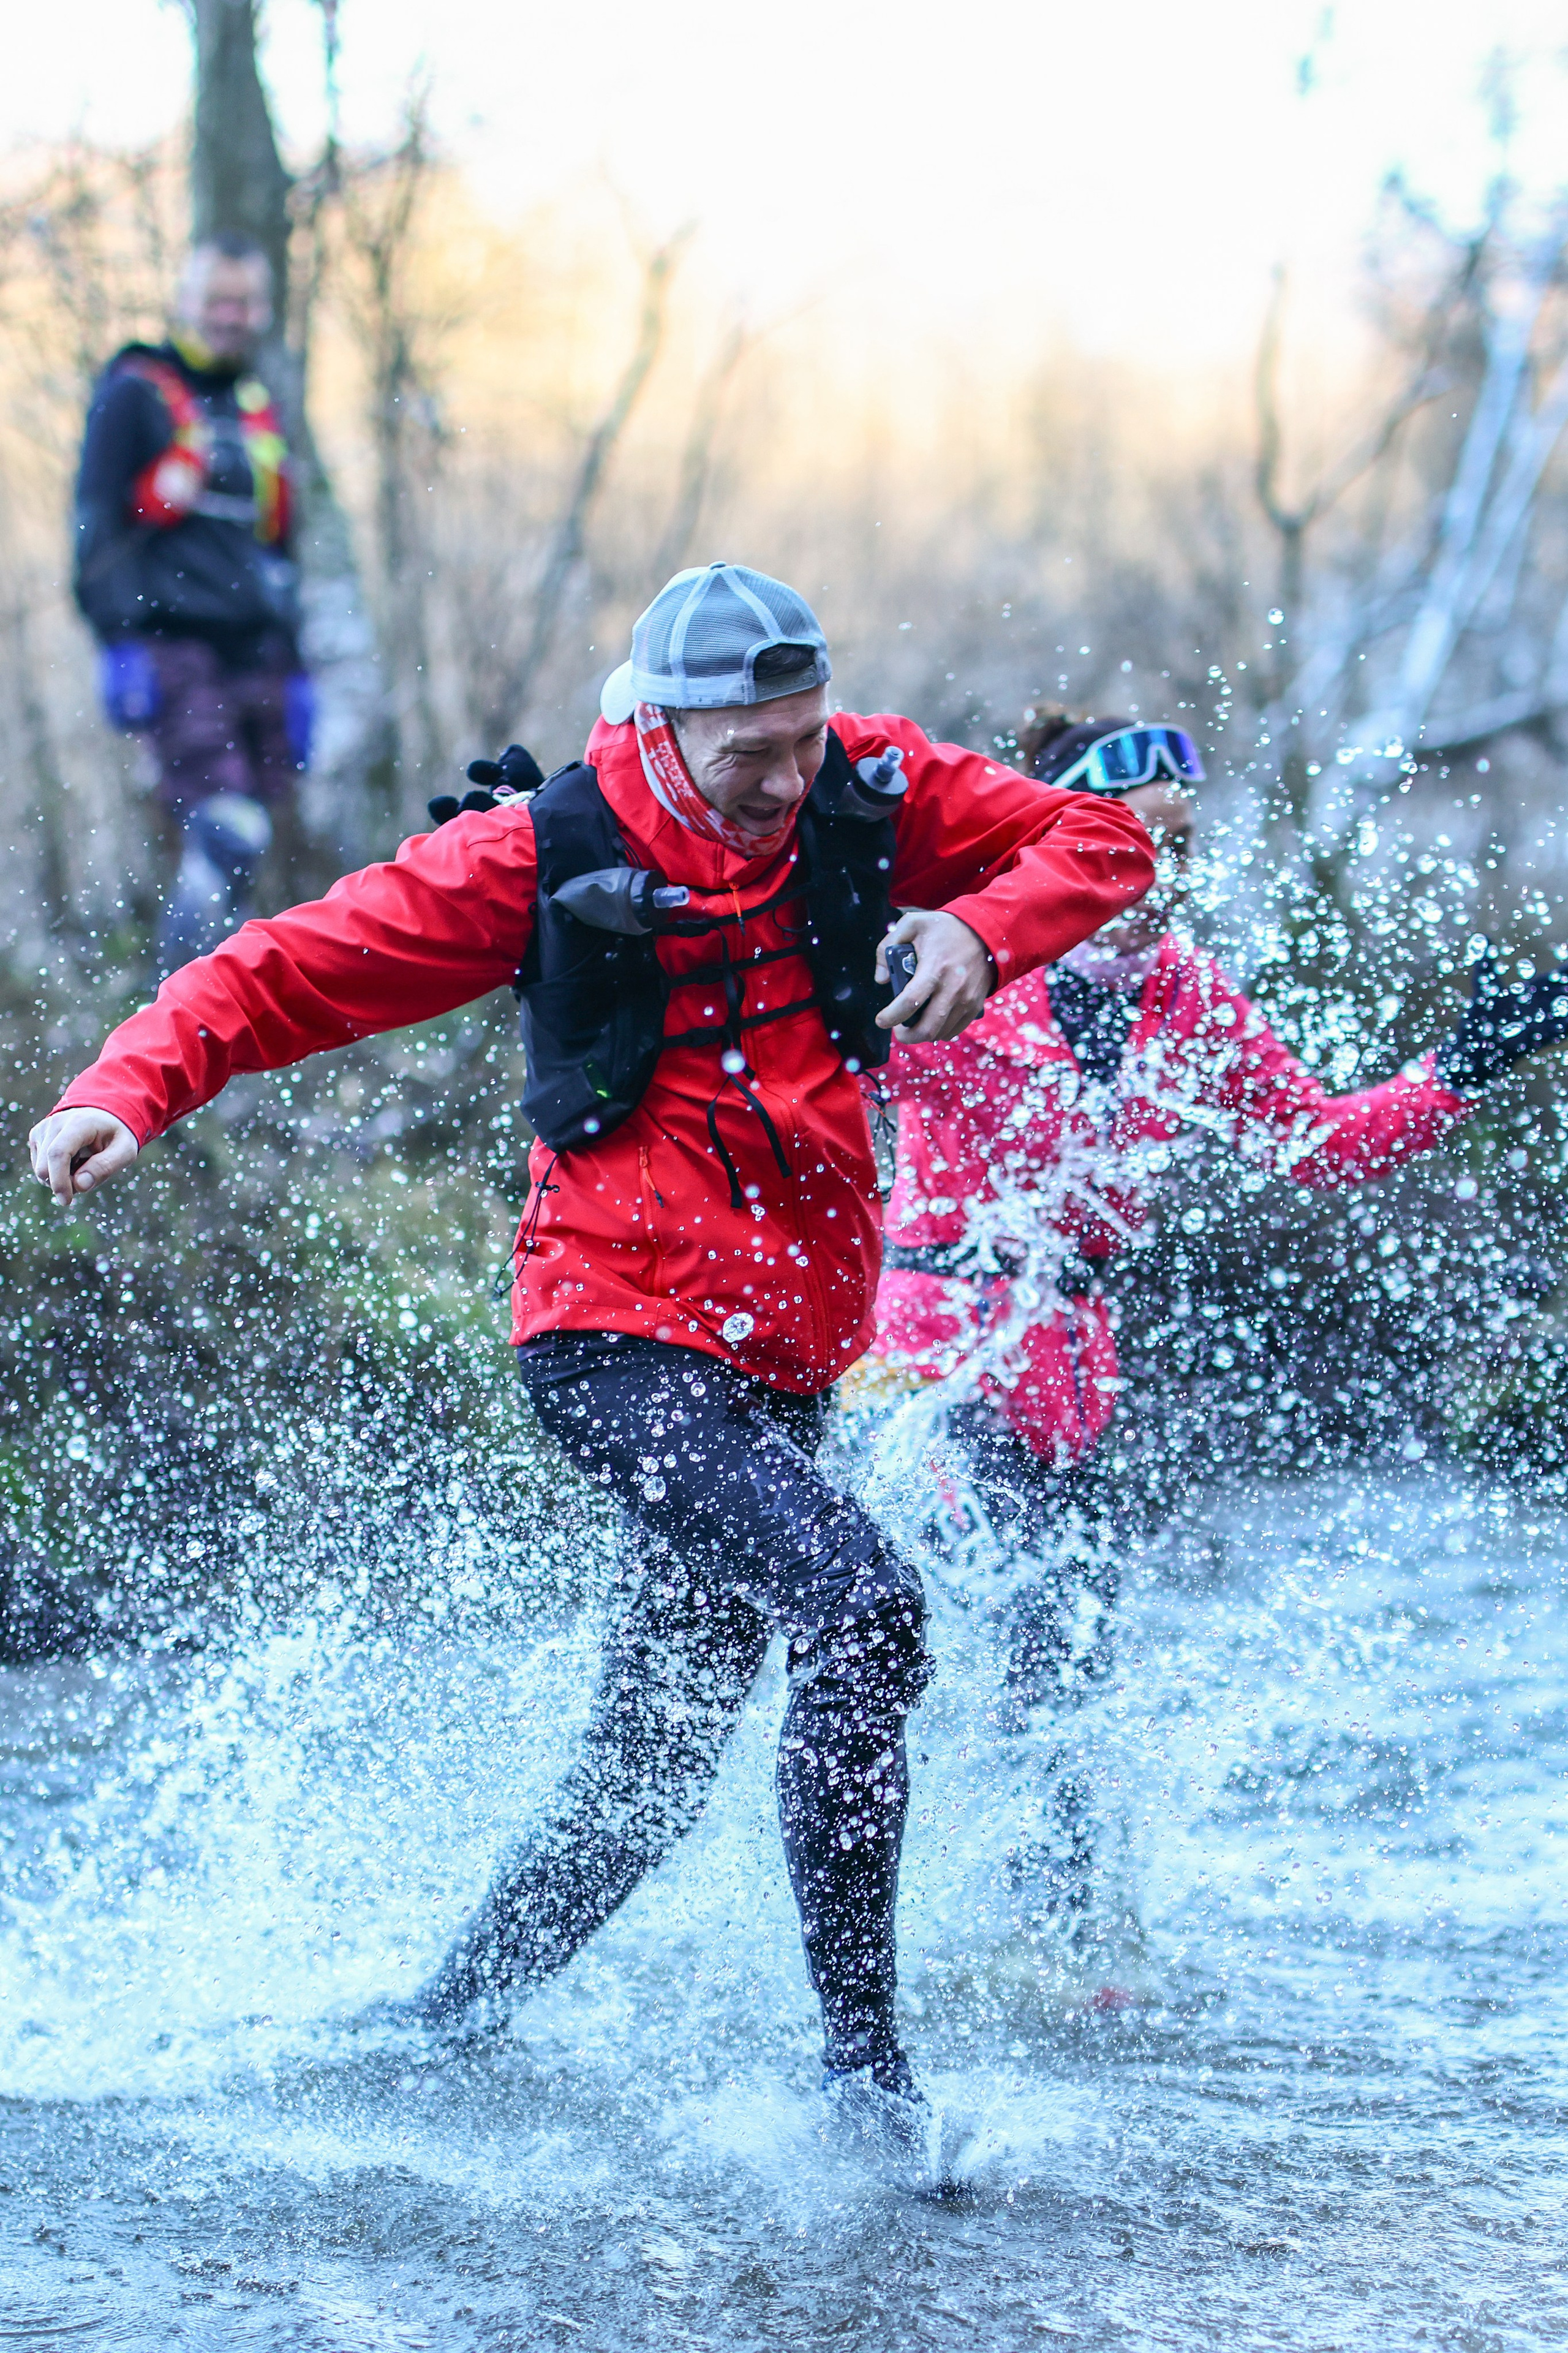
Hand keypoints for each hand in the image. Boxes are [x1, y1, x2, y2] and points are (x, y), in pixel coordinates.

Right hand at [28, 1107, 138, 1208]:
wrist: (104, 1117)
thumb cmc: (116, 1135)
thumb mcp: (125, 1151)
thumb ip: (105, 1167)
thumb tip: (80, 1185)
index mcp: (79, 1123)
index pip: (58, 1153)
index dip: (59, 1181)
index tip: (66, 1201)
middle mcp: (55, 1123)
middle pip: (45, 1167)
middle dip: (63, 1183)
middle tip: (88, 1176)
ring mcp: (43, 1129)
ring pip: (40, 1170)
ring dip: (60, 1178)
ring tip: (83, 1164)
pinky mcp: (37, 1136)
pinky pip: (39, 1166)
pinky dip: (55, 1171)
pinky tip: (72, 1160)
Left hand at [875, 910, 995, 1042]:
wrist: (986, 932)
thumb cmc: (946, 928)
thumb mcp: (913, 924)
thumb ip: (888, 945)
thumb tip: (881, 978)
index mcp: (934, 967)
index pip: (910, 1002)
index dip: (891, 1016)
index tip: (881, 1021)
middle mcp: (952, 988)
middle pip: (927, 1028)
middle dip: (907, 1036)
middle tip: (897, 1030)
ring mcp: (966, 999)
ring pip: (940, 1032)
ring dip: (922, 1034)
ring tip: (913, 1025)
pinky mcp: (975, 1005)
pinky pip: (954, 1029)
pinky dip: (940, 1032)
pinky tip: (931, 1023)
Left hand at [1436, 944, 1567, 1092]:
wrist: (1472, 1053)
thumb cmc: (1480, 1020)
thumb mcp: (1485, 989)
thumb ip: (1486, 965)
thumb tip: (1483, 937)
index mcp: (1532, 993)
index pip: (1558, 977)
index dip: (1566, 970)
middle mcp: (1540, 1008)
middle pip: (1564, 993)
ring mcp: (1538, 1024)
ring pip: (1563, 1012)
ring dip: (1567, 1006)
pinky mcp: (1532, 1040)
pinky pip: (1553, 1033)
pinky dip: (1561, 1027)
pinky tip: (1565, 1024)